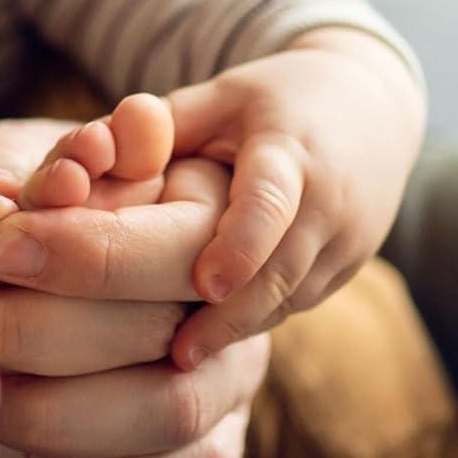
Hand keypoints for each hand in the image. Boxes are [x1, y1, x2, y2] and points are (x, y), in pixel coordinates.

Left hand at [0, 120, 265, 457]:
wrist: (32, 274)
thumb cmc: (27, 205)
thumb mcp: (9, 166)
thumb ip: (2, 174)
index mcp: (209, 198)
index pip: (179, 237)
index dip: (88, 251)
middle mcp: (238, 289)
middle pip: (169, 328)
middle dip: (46, 329)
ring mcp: (235, 371)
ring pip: (172, 408)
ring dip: (59, 408)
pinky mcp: (220, 443)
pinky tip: (26, 446)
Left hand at [162, 28, 424, 368]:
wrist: (366, 109)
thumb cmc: (266, 102)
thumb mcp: (216, 96)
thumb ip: (157, 126)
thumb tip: (91, 157)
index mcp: (290, 151)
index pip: (271, 203)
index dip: (240, 245)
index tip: (203, 286)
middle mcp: (328, 203)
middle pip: (282, 271)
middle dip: (231, 316)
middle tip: (176, 354)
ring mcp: (345, 243)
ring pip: (288, 300)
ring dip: (237, 330)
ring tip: (178, 361)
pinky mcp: (343, 271)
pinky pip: (294, 306)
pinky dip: (250, 324)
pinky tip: (204, 345)